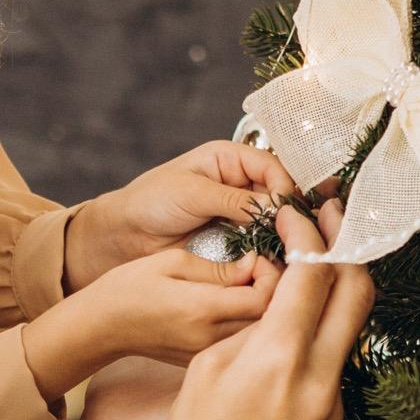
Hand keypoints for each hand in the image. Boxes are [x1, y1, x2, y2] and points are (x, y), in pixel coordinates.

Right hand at [23, 248, 280, 402]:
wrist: (101, 329)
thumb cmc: (130, 289)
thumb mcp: (173, 261)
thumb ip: (221, 267)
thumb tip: (258, 267)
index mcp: (203, 309)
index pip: (267, 296)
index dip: (277, 274)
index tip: (262, 258)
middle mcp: (211, 340)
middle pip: (276, 322)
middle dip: (285, 293)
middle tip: (273, 271)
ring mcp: (210, 358)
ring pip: (266, 339)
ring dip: (275, 313)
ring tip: (265, 289)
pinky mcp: (208, 366)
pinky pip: (248, 350)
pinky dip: (259, 330)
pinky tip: (249, 312)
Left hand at [66, 141, 301, 287]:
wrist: (124, 237)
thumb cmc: (151, 202)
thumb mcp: (193, 193)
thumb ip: (235, 200)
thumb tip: (276, 208)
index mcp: (229, 159)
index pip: (272, 165)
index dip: (284, 185)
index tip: (286, 209)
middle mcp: (240, 183)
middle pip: (281, 193)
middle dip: (289, 212)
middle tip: (296, 232)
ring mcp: (240, 213)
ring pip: (275, 220)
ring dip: (282, 234)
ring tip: (289, 249)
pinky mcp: (236, 241)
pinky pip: (261, 243)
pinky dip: (270, 251)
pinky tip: (276, 261)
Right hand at [152, 200, 372, 419]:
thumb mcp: (205, 371)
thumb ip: (249, 327)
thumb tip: (277, 303)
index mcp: (278, 360)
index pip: (313, 274)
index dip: (309, 234)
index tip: (295, 216)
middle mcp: (318, 379)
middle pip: (358, 292)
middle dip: (347, 248)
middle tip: (330, 220)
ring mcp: (333, 403)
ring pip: (351, 327)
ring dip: (337, 290)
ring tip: (313, 265)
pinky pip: (336, 361)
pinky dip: (323, 332)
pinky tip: (299, 324)